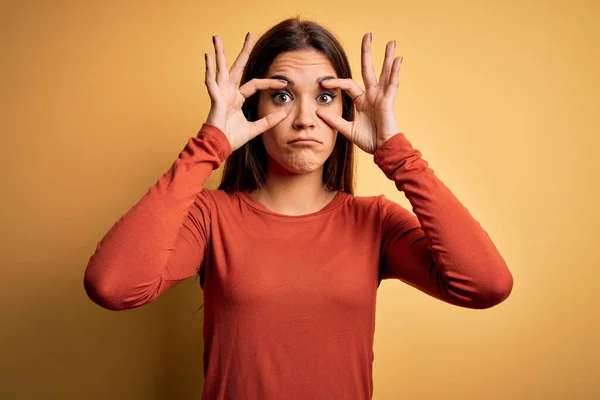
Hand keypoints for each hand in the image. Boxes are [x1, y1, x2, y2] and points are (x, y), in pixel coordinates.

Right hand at [204, 33, 288, 151]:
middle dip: (243, 51)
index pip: (255, 84)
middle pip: (237, 67)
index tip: (284, 83)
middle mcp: (229, 92)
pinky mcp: (215, 99)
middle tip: (249, 35)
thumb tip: (284, 114)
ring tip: (217, 38)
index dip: (269, 83)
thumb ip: (268, 121)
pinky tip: (208, 56)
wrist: (219, 146)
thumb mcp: (255, 129)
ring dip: (219, 53)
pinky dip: (209, 69)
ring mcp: (220, 94)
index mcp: (237, 98)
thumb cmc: (232, 138)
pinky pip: (211, 82)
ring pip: (221, 69)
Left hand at [316, 33, 401, 153]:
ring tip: (391, 42)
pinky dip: (395, 71)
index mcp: (362, 101)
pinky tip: (398, 59)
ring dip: (387, 57)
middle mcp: (372, 95)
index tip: (322, 83)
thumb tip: (317, 111)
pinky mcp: (388, 101)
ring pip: (384, 72)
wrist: (383, 150)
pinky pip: (392, 84)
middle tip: (368, 35)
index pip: (347, 84)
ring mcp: (381, 96)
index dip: (335, 82)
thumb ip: (334, 120)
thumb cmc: (369, 140)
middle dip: (367, 53)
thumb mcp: (347, 129)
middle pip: (368, 69)